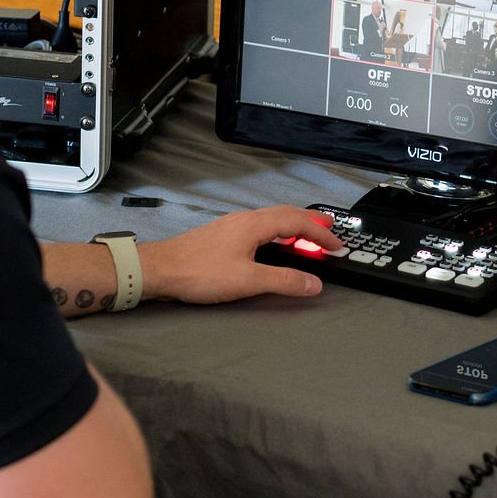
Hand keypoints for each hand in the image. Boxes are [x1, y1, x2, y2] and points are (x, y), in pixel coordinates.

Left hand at [137, 207, 340, 303]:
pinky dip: (276, 232)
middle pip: (286, 214)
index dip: (320, 234)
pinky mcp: (222, 235)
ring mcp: (231, 225)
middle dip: (310, 223)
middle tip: (329, 233)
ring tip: (305, 238)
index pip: (297, 223)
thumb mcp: (247, 280)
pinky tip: (271, 245)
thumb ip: (283, 281)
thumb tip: (314, 284)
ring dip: (293, 226)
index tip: (336, 247)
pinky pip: (258, 226)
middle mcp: (245, 219)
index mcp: (255, 224)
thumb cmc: (199, 273)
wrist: (159, 270)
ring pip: (271, 219)